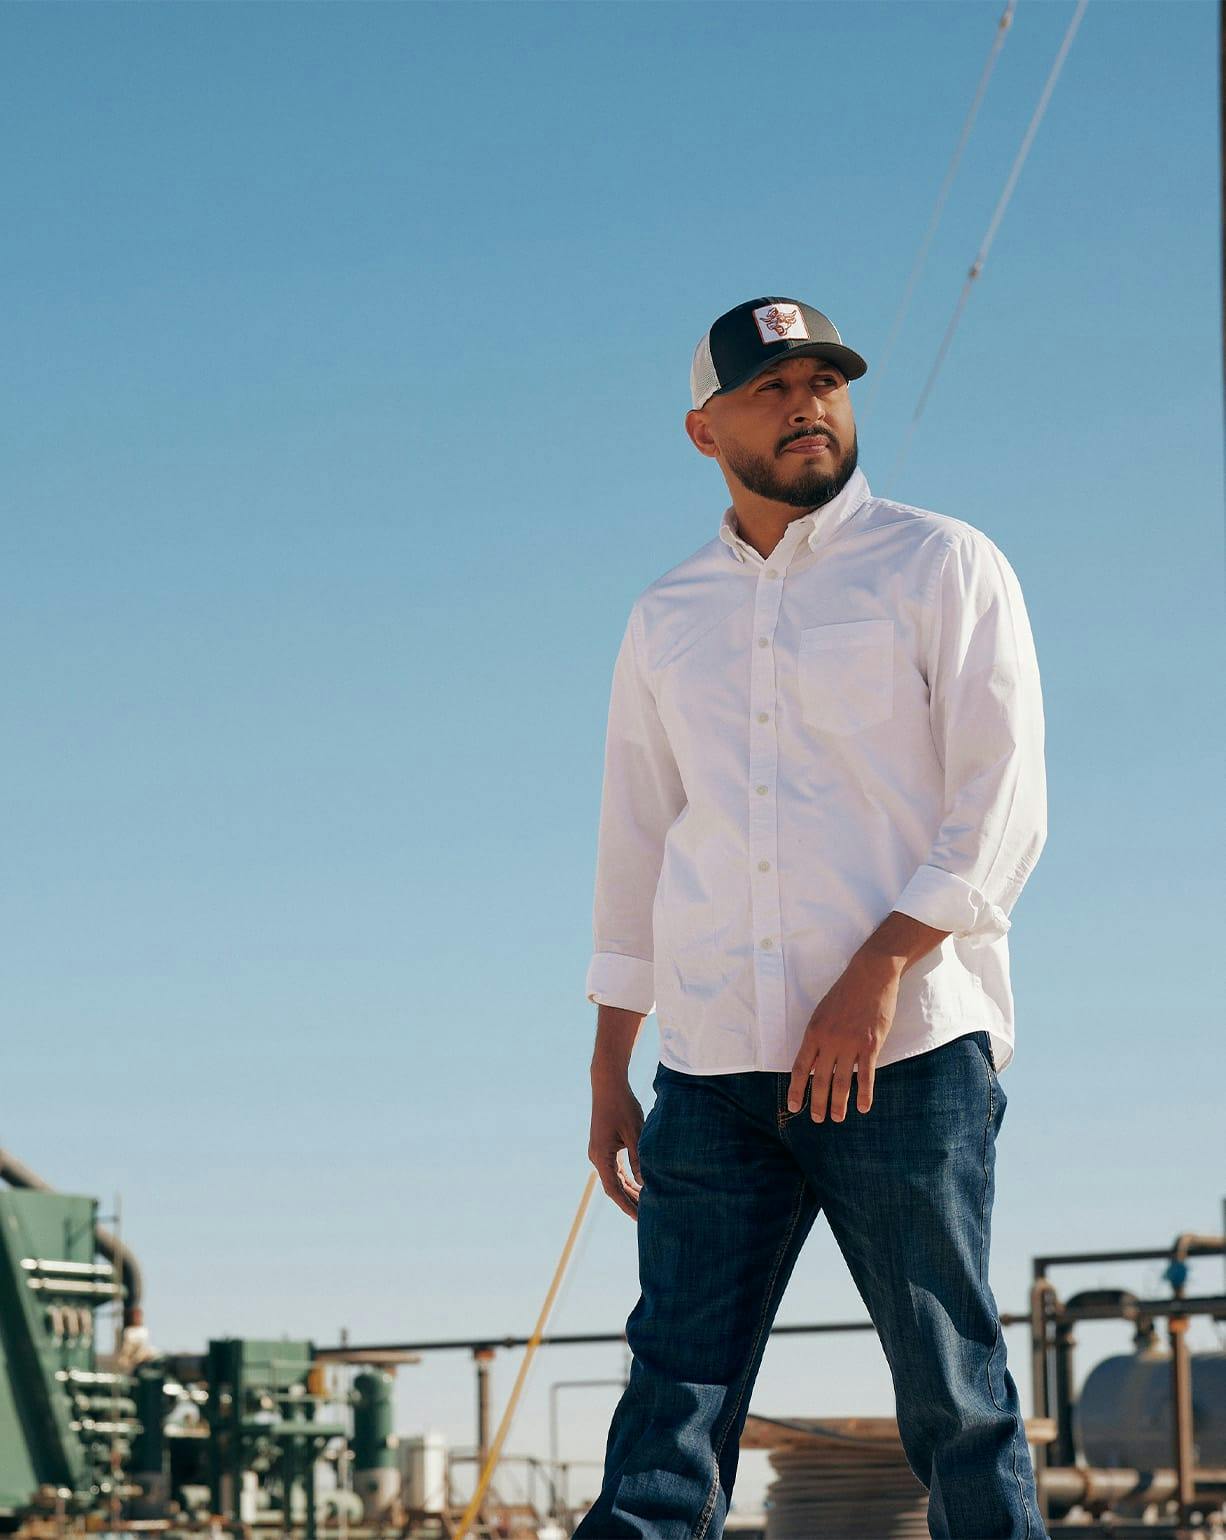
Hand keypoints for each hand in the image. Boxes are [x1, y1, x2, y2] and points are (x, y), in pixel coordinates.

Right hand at [588, 1067, 644, 1219]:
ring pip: (614, 1178)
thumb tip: (645, 1185)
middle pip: (613, 1186)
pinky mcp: (604, 1145)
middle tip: (647, 1215)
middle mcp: (597, 1156)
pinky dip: (626, 1177)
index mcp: (602, 1156)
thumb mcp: (635, 1134)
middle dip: (629, 1201)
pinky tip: (639, 1185)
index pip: (614, 1189)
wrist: (608, 1085)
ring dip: (628, 1190)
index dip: (627, 1205)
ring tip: (645, 1204)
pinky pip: (615, 1168)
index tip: (640, 1218)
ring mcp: (599, 1151)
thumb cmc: (623, 1106)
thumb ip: (639, 1160)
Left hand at [786, 951, 901, 1120]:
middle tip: (817, 1119)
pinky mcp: (871, 1044)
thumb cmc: (844, 994)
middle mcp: (830, 1040)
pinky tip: (863, 1107)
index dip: (797, 1089)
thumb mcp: (822, 1013)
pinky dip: (865, 1094)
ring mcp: (851, 1043)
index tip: (794, 1105)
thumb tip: (811, 1064)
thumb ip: (817, 1038)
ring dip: (839, 1103)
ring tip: (837, 1118)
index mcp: (814, 1032)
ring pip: (842, 1081)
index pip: (801, 1067)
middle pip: (820, 1079)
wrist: (870, 976)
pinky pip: (866, 1075)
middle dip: (818, 1102)